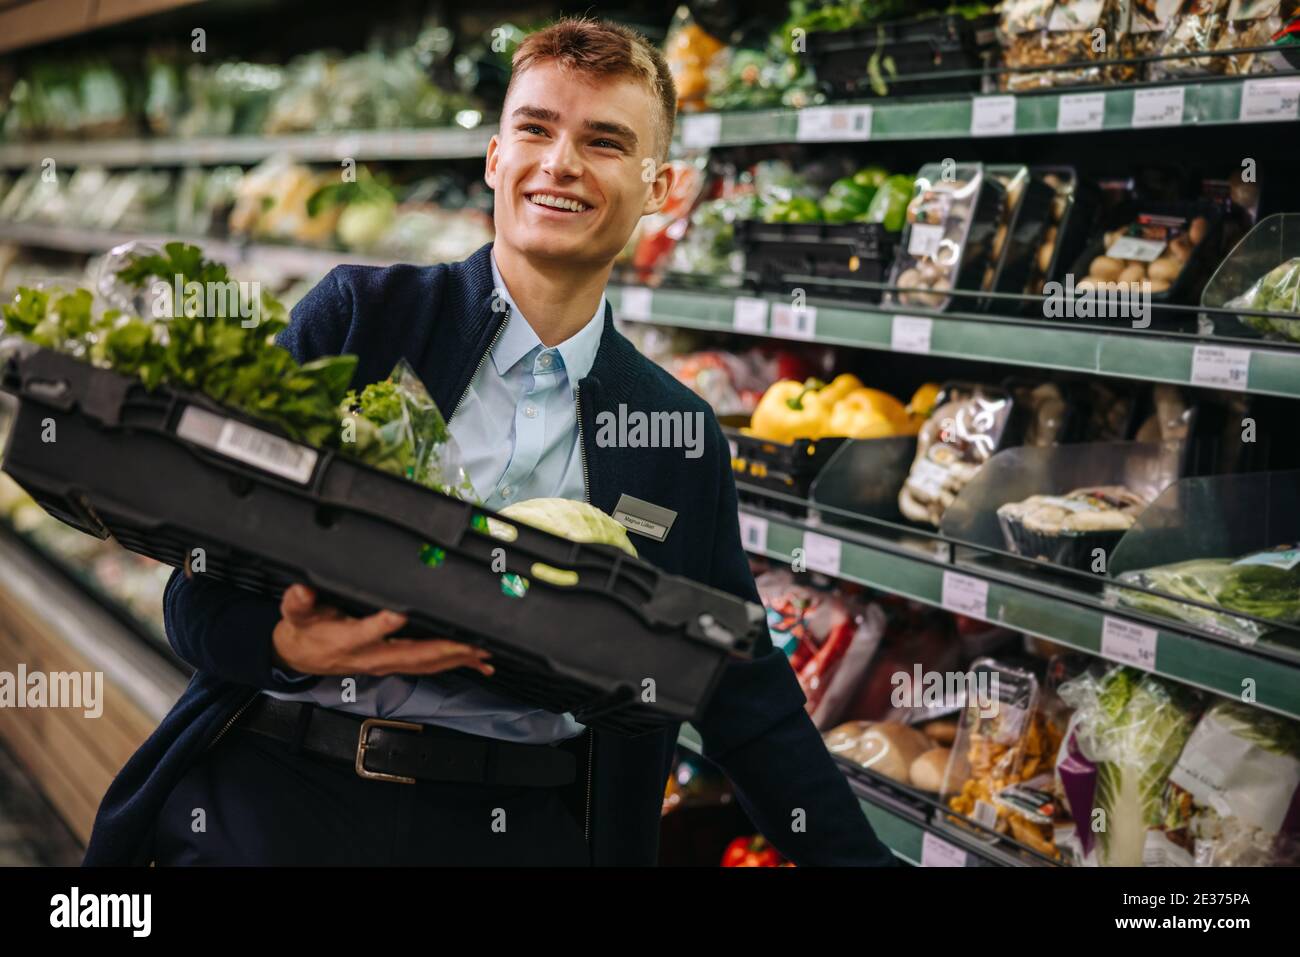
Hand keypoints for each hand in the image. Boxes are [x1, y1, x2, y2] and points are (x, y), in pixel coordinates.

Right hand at [271, 584, 492, 678]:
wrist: (301, 657)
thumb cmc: (305, 632)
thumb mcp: (294, 614)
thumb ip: (298, 602)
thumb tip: (300, 590)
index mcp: (349, 641)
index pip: (367, 633)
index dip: (383, 625)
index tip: (400, 614)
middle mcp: (373, 657)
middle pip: (412, 655)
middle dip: (444, 649)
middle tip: (471, 642)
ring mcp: (387, 664)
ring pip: (427, 664)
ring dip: (457, 659)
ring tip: (484, 652)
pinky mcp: (396, 665)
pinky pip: (430, 668)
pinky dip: (456, 665)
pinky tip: (480, 664)